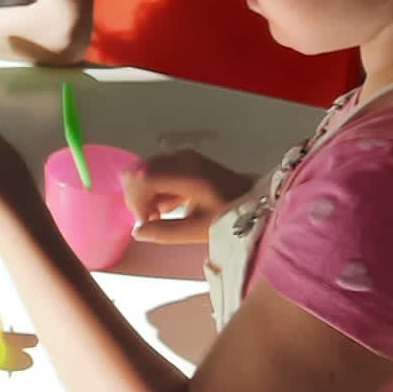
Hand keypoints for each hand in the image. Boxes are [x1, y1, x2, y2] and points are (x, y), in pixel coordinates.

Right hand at [125, 150, 255, 244]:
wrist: (256, 202)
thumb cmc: (231, 215)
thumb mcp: (198, 229)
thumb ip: (165, 232)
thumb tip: (138, 232)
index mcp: (186, 173)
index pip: (142, 178)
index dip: (136, 200)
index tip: (144, 220)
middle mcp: (181, 159)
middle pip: (140, 171)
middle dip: (137, 196)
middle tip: (148, 219)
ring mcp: (184, 158)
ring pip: (146, 171)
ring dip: (145, 194)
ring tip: (156, 215)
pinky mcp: (186, 162)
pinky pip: (157, 171)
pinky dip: (154, 189)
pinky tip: (163, 208)